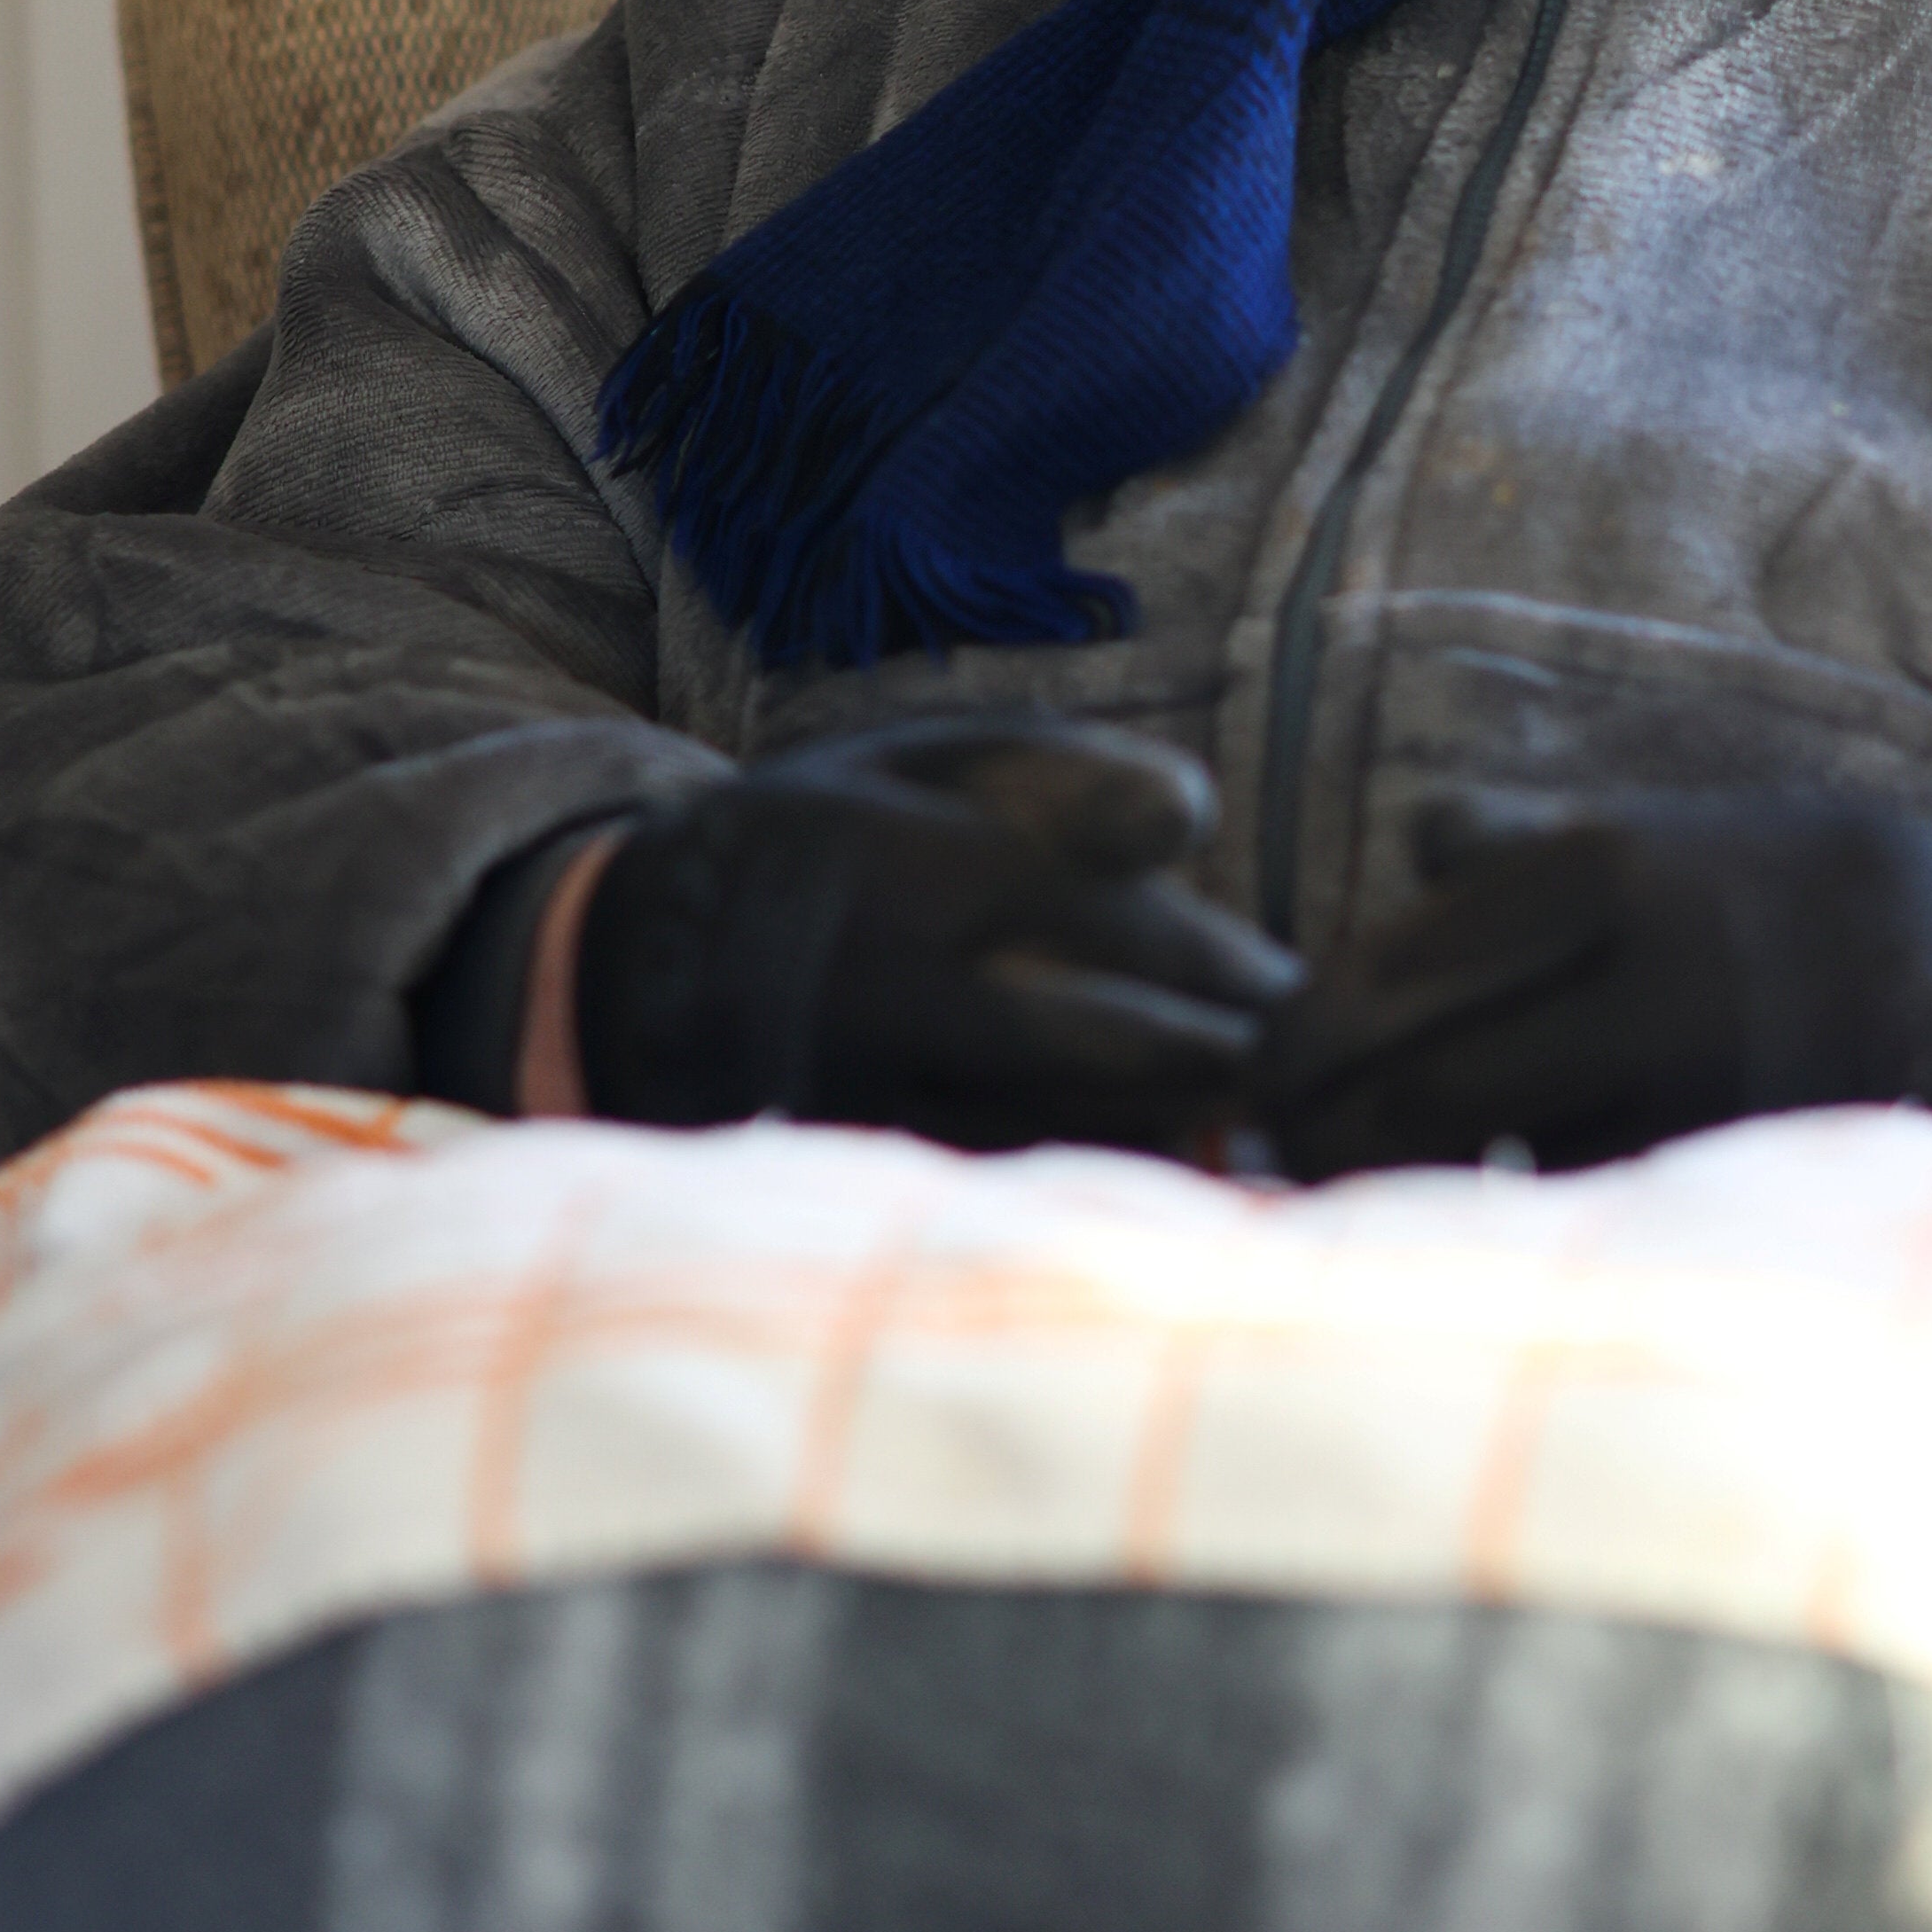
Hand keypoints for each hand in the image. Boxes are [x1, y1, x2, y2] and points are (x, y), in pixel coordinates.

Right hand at [570, 719, 1298, 1145]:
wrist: (638, 958)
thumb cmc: (832, 836)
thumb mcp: (921, 759)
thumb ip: (1060, 772)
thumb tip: (1197, 813)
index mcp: (901, 851)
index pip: (1091, 908)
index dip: (1207, 957)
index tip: (1287, 983)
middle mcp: (877, 970)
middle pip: (1081, 1031)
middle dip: (1208, 1050)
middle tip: (1294, 1062)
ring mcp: (856, 1073)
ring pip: (1042, 1116)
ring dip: (1164, 1123)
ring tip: (1253, 1112)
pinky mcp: (846, 1149)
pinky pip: (988, 1172)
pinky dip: (1084, 1170)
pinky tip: (1160, 1161)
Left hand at [1253, 785, 1931, 1181]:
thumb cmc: (1853, 908)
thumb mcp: (1722, 827)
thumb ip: (1560, 844)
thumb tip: (1415, 844)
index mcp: (1630, 871)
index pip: (1405, 959)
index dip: (1307, 1026)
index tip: (1260, 1066)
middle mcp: (1665, 978)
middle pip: (1424, 1077)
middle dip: (1325, 1127)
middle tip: (1280, 1155)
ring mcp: (1712, 1095)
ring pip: (1497, 1167)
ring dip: (1414, 1190)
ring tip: (1364, 1194)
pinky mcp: (1750, 1190)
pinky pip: (1592, 1223)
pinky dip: (1526, 1227)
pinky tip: (1494, 1227)